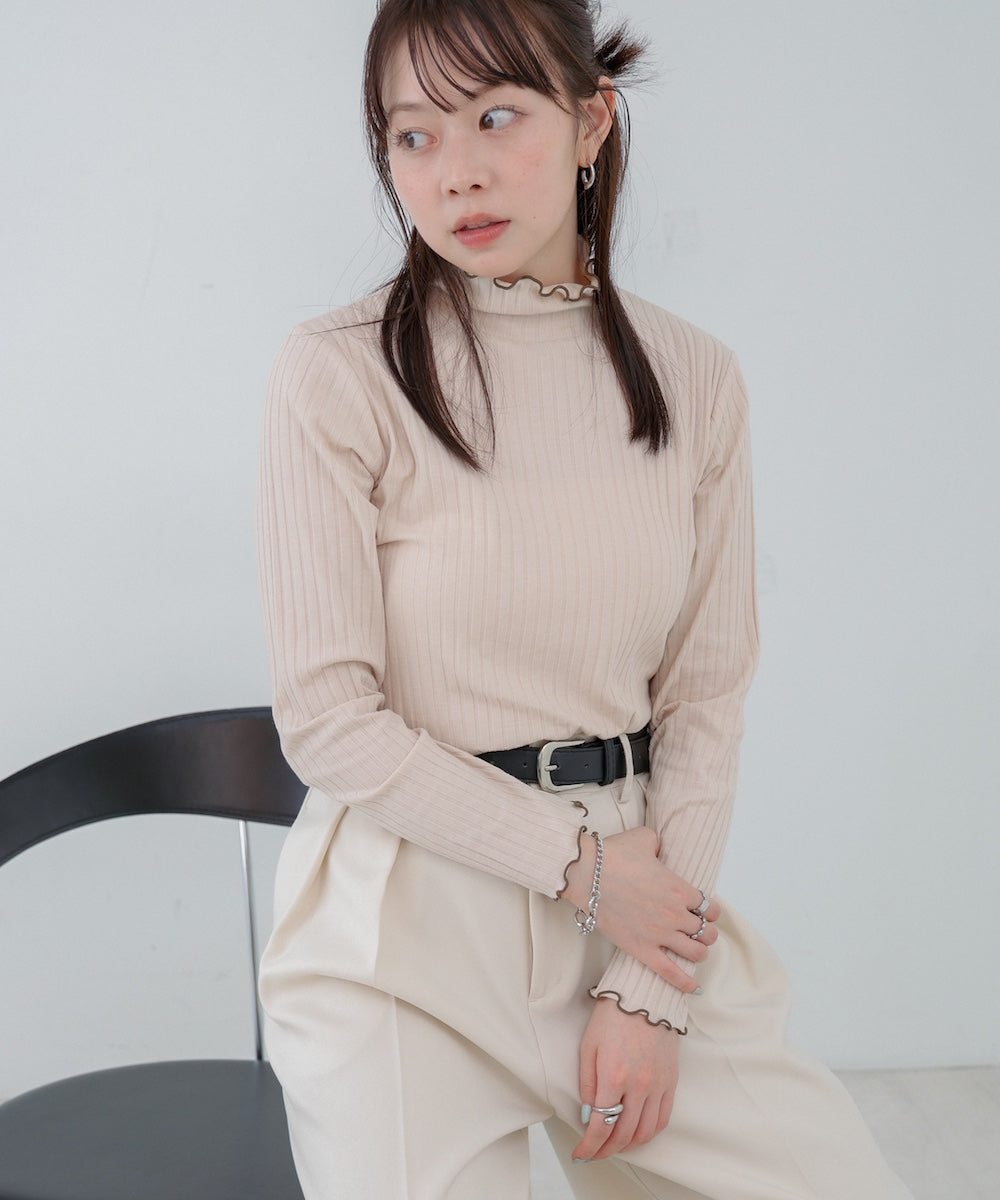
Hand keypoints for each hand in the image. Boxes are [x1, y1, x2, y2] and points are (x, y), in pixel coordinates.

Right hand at [562, 826, 720, 993]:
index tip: (704, 912)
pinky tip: (694, 988)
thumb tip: (658, 849)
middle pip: (706, 932)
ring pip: (695, 953)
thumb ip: (659, 844)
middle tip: (699, 931)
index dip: (710, 911)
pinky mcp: (642, 949)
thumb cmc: (613, 854)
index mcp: (680, 888)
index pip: (710, 907)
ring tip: (694, 950)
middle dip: (706, 932)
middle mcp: (675, 914)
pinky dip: (685, 983)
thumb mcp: (644, 838)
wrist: (587, 873)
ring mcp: (660, 934)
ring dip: (700, 953)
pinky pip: (670, 973)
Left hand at [572, 997, 678, 1161]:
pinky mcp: (671, 1081)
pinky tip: (638, 1132)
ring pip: (646, 1132)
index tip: (580, 1155)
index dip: (589, 1147)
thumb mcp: (589, 1046)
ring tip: (615, 1145)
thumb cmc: (612, 1016)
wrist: (644, 994)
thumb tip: (589, 1114)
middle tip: (595, 1153)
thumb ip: (587, 1083)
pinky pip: (663, 1118)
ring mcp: (658, 1084)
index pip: (601, 1126)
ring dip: (628, 1145)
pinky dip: (650, 1132)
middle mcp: (639, 1085)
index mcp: (614, 1076)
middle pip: (623, 1134)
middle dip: (606, 1150)